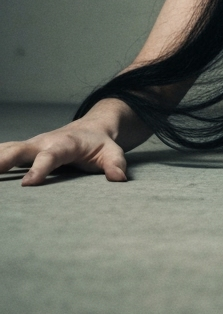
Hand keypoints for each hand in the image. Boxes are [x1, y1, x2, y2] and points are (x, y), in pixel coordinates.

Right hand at [0, 120, 128, 185]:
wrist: (91, 129)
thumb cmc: (100, 145)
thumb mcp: (113, 153)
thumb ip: (115, 165)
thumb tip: (119, 179)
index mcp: (64, 144)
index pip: (50, 157)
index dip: (39, 169)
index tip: (28, 184)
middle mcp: (42, 143)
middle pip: (18, 149)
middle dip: (2, 159)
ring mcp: (31, 146)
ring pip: (5, 149)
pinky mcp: (24, 151)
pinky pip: (3, 152)